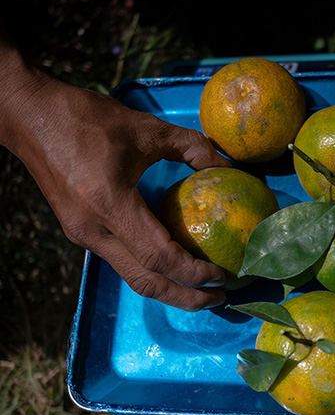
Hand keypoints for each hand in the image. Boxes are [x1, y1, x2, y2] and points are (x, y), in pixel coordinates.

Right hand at [2, 68, 230, 310]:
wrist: (28, 116)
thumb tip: (227, 165)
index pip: (158, 257)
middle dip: (185, 297)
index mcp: (109, 204)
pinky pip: (121, 259)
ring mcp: (82, 233)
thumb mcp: (146, 128)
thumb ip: (192, 146)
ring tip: (203, 289)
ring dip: (168, 288)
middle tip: (220, 298)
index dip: (193, 273)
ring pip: (131, 275)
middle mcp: (93, 228)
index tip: (223, 275)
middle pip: (145, 280)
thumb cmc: (86, 118)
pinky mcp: (78, 230)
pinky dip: (151, 269)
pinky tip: (175, 263)